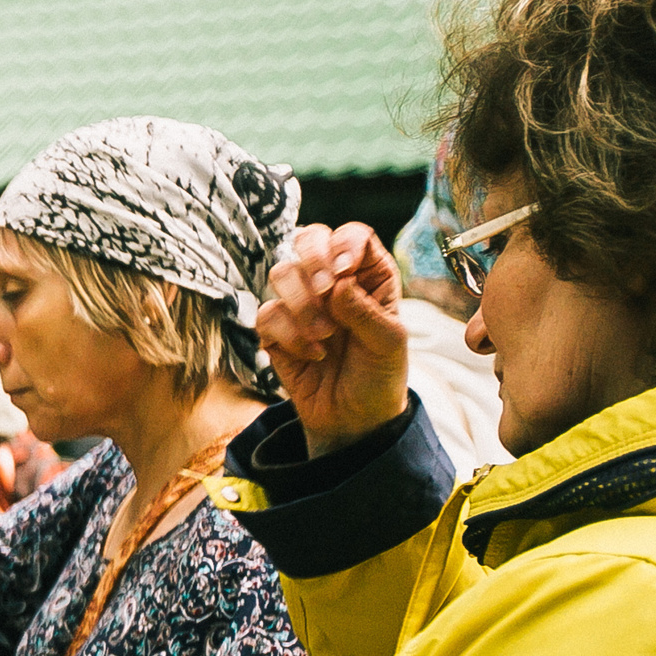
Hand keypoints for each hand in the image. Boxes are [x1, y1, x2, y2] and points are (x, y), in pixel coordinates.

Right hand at [259, 223, 408, 456]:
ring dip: (302, 305)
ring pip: (282, 273)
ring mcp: (301, 303)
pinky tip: (312, 355)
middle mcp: (332, 282)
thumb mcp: (389, 343)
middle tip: (325, 291)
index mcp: (368, 276)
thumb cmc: (379, 375)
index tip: (343, 271)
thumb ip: (366, 311)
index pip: (353, 236)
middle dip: (313, 261)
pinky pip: (267, 314)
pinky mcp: (275, 330)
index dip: (344, 244)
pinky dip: (289, 335)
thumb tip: (338, 284)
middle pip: (309, 239)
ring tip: (325, 336)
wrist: (355, 419)